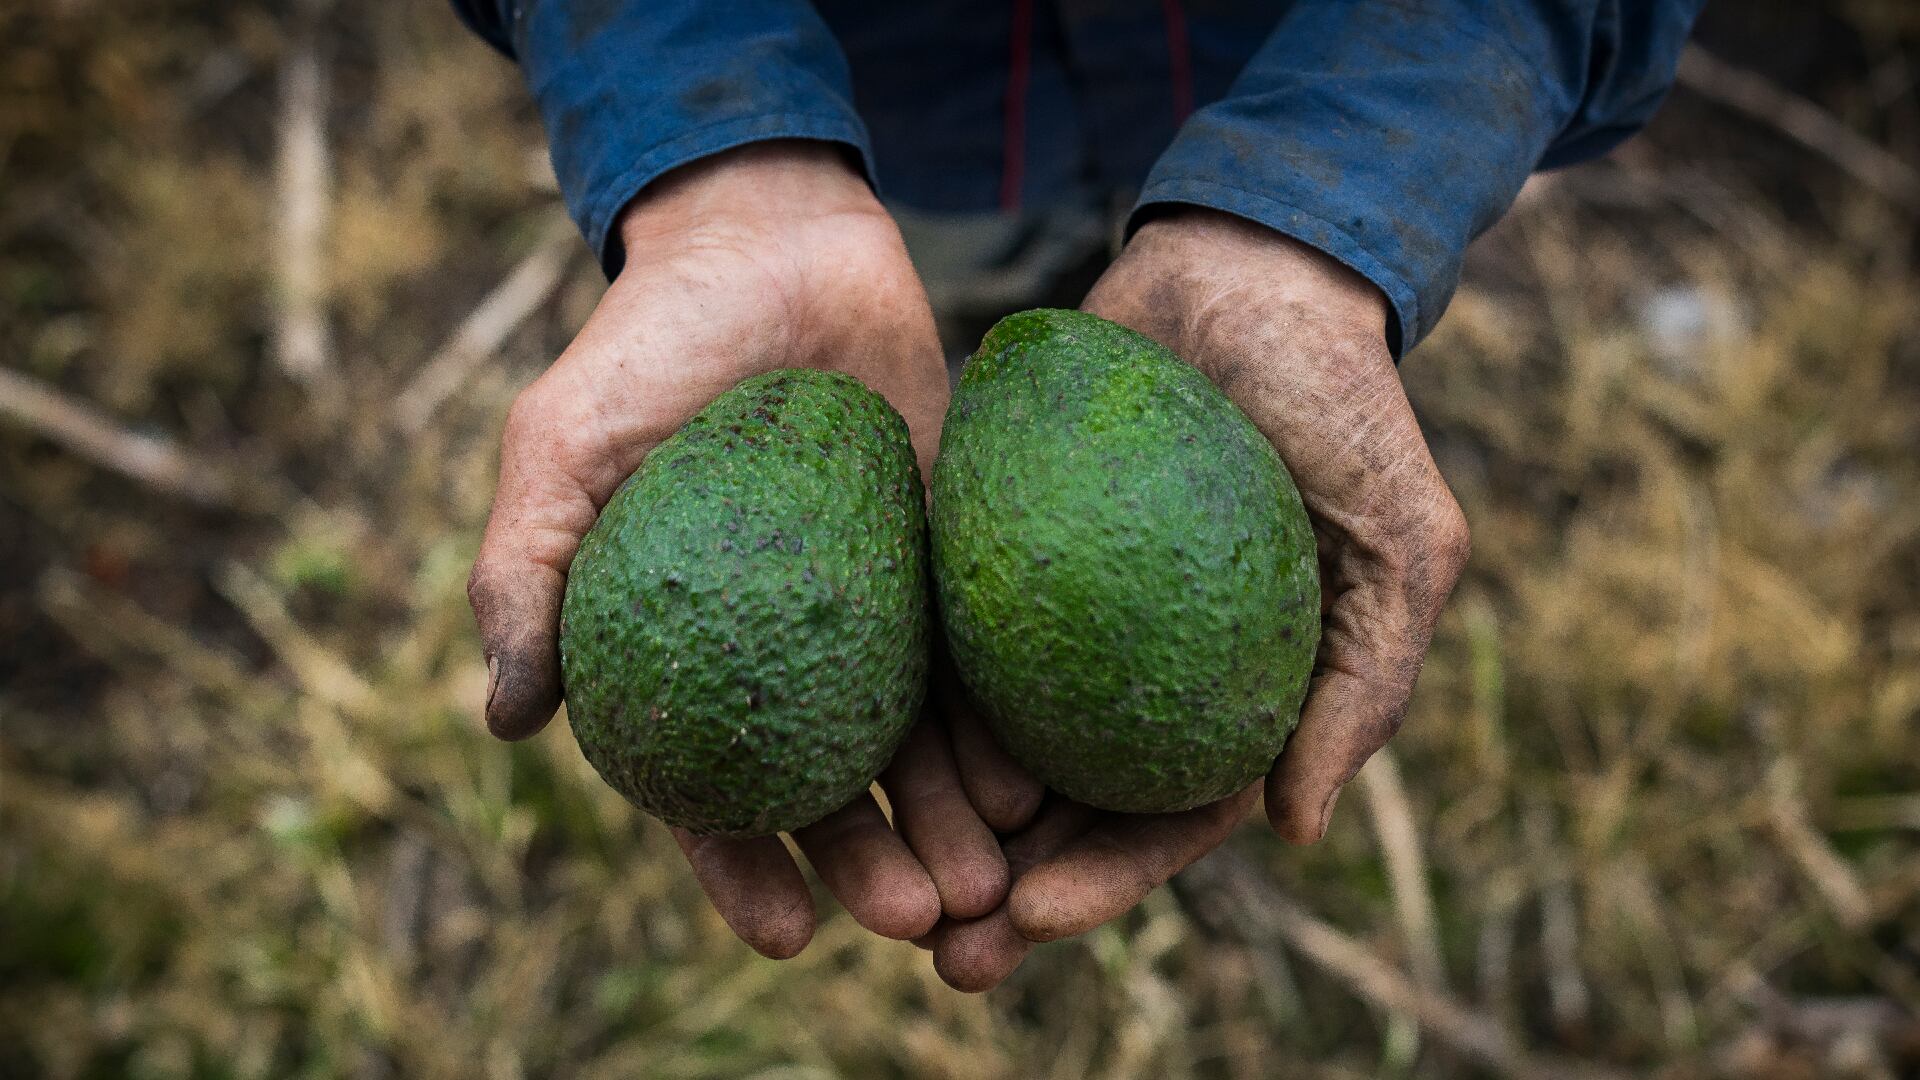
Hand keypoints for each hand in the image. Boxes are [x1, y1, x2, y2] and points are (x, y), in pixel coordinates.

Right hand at [466, 142, 1033, 956]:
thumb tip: (507, 720)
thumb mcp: (561, 447)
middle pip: (833, 789)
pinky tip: (1036, 777)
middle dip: (874, 866)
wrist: (772, 245)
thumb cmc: (646, 345)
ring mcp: (874, 613)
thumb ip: (526, 571)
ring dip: (953, 822)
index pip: (711, 792)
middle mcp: (786, 653)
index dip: (744, 870)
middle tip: (919, 918)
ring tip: (991, 883)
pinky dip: (1004, 722)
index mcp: (687, 654)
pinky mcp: (947, 562)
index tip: (789, 934)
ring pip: (917, 743)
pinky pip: (981, 654)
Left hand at [928, 207, 1470, 990]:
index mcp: (1229, 697)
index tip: (1029, 919)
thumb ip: (1364, 682)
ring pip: (992, 736)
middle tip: (933, 950)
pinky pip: (943, 627)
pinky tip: (850, 739)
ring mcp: (1062, 612)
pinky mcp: (998, 545)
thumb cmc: (1344, 405)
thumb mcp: (1399, 540)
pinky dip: (908, 690)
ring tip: (871, 875)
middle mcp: (1137, 672)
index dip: (1104, 880)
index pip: (1165, 815)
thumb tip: (1292, 828)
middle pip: (1064, 803)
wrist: (1249, 271)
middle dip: (1003, 888)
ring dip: (938, 815)